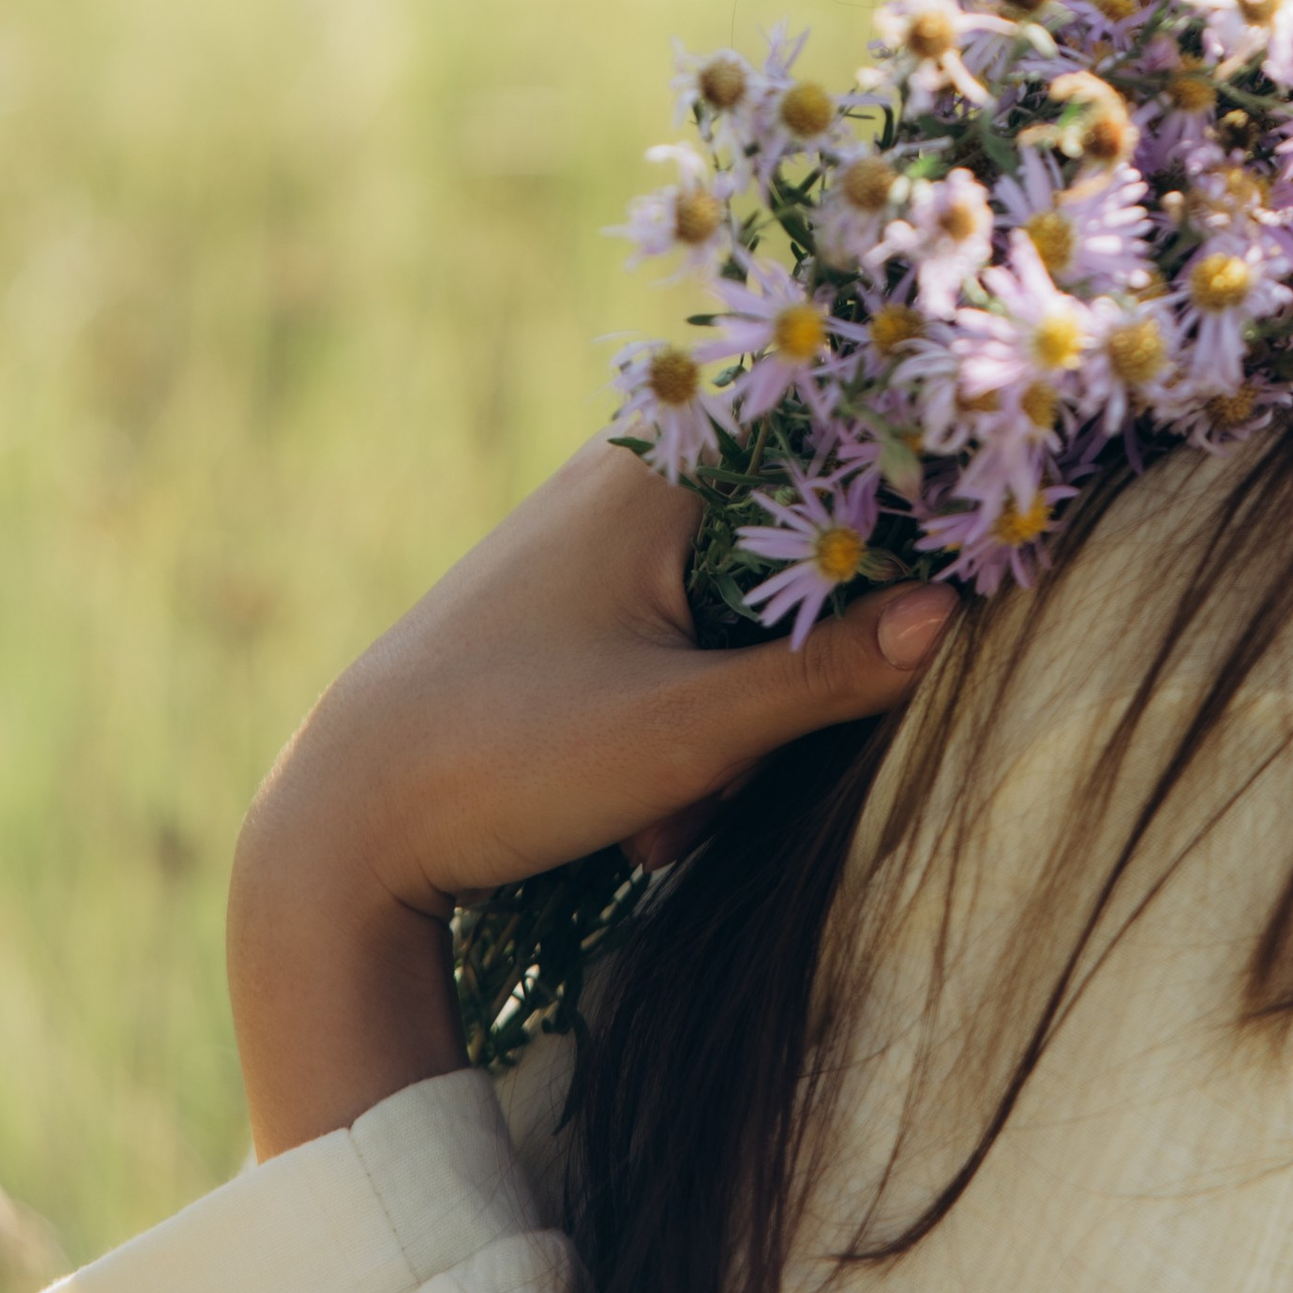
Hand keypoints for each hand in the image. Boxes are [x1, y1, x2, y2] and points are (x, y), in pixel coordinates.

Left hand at [226, 438, 954, 1157]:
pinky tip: (636, 810)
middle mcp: (625, 479)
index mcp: (658, 472)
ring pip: (733, 616)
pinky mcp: (566, 601)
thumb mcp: (689, 733)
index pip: (831, 464)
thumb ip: (828, 673)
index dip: (891, 547)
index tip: (927, 629)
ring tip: (663, 815)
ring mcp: (590, 539)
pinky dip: (677, 722)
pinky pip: (675, 641)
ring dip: (727, 724)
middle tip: (731, 778)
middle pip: (787, 556)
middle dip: (781, 680)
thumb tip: (952, 614)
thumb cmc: (511, 759)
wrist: (339, 827)